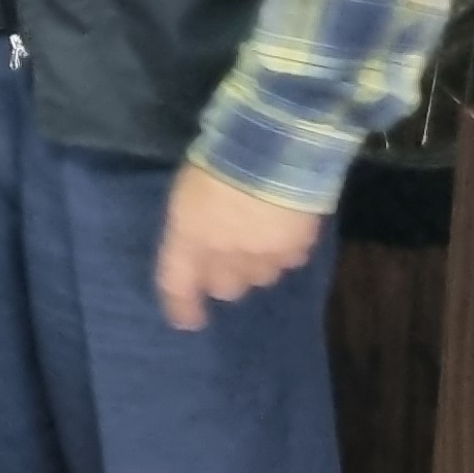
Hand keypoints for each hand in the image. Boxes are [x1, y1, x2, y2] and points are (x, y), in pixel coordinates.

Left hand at [152, 163, 323, 329]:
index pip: (178, 284)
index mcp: (189, 239)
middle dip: (225, 277)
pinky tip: (282, 227)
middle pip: (225, 288)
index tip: (188, 321)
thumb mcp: (188, 192)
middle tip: (228, 256)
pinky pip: (287, 262)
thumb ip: (191, 226)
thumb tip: (202, 243)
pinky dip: (283, 252)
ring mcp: (261, 257)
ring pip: (259, 278)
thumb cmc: (219, 161)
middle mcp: (223, 257)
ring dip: (255, 265)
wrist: (273, 151)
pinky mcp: (295, 252)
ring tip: (258, 235)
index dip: (182, 306)